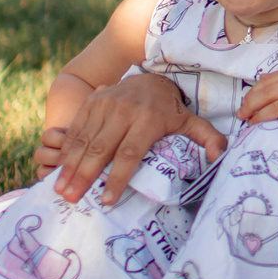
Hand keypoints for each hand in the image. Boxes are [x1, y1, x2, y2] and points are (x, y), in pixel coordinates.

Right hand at [43, 74, 223, 204]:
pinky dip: (66, 150)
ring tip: (60, 190)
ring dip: (70, 166)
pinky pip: (76, 129)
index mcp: (148, 119)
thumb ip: (207, 138)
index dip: (118, 178)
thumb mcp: (191, 122)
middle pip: (101, 149)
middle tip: (73, 199)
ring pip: (85, 139)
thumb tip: (219, 156)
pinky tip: (58, 170)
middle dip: (86, 176)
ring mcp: (105, 104)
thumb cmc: (170, 110)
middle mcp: (124, 110)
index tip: (108, 200)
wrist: (150, 78)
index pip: (130, 153)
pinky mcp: (92, 102)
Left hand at [237, 68, 277, 138]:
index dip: (254, 91)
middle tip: (241, 115)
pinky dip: (276, 124)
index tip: (245, 102)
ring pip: (274, 107)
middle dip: (250, 104)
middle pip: (268, 92)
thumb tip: (262, 78)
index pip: (270, 80)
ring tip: (250, 124)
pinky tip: (267, 129)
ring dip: (258, 117)